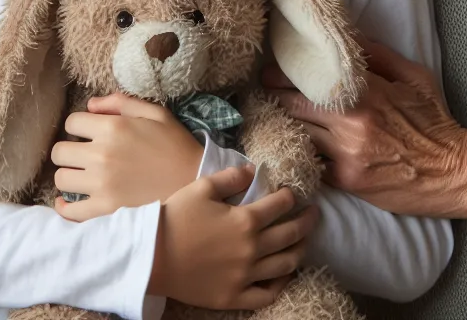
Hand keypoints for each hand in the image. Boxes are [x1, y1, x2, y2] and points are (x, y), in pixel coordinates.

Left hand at [51, 94, 203, 219]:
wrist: (193, 180)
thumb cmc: (174, 143)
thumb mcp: (155, 112)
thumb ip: (121, 102)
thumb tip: (90, 105)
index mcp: (114, 127)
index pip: (72, 122)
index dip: (79, 125)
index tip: (88, 131)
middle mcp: (102, 154)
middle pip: (60, 151)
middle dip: (70, 149)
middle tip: (84, 153)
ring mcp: (101, 184)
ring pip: (61, 178)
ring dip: (70, 174)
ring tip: (83, 174)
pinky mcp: (105, 209)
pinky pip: (70, 211)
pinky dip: (64, 207)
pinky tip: (68, 201)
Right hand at [149, 166, 318, 309]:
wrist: (152, 255)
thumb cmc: (176, 217)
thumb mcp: (203, 187)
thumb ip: (232, 176)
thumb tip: (254, 170)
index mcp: (245, 221)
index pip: (281, 205)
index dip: (291, 196)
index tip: (294, 192)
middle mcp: (251, 249)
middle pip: (291, 234)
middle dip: (306, 221)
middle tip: (314, 213)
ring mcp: (244, 276)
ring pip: (285, 265)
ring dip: (300, 250)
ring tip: (305, 241)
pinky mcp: (234, 297)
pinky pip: (267, 294)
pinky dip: (281, 284)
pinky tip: (285, 274)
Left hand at [264, 39, 466, 217]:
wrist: (455, 172)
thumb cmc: (435, 122)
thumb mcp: (414, 77)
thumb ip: (380, 55)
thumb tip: (351, 35)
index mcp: (367, 92)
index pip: (311, 78)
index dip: (284, 75)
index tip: (269, 70)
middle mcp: (352, 122)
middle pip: (295, 106)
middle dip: (274, 97)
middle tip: (259, 91)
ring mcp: (347, 154)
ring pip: (300, 135)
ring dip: (283, 126)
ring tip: (268, 116)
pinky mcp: (348, 181)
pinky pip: (313, 164)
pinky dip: (302, 154)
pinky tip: (291, 147)